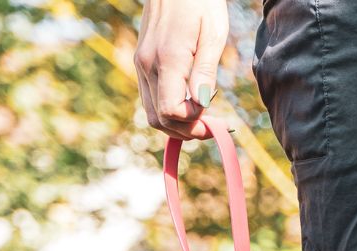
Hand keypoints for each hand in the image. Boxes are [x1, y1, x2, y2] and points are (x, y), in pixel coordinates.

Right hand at [135, 0, 228, 139]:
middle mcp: (147, 66)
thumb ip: (205, 71)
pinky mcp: (141, 63)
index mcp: (167, 60)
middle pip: (159, 120)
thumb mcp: (213, 34)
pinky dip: (169, 110)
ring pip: (152, 113)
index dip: (194, 121)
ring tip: (203, 119)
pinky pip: (150, 98)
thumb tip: (203, 104)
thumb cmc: (200, 3)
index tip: (215, 115)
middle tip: (213, 128)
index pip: (172, 111)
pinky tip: (190, 104)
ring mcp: (141, 65)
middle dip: (186, 131)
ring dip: (177, 124)